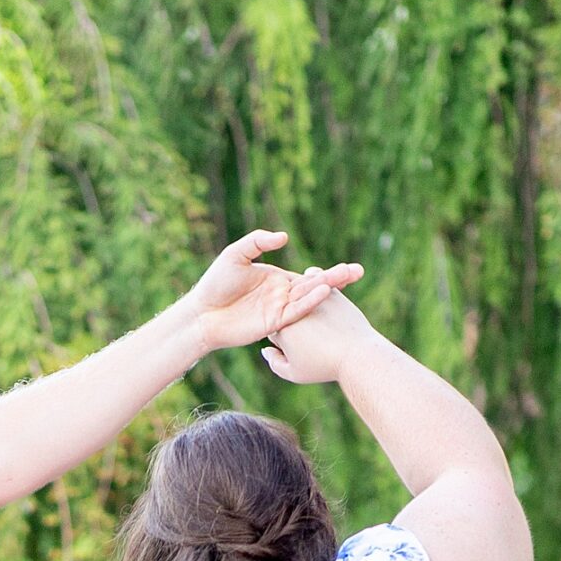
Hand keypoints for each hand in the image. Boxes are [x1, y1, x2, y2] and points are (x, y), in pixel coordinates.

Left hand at [188, 231, 363, 356]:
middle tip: (358, 271)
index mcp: (277, 281)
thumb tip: (285, 237)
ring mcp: (278, 310)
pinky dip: (308, 301)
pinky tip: (322, 292)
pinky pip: (294, 311)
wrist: (202, 313)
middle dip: (336, 279)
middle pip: (313, 286)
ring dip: (326, 289)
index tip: (348, 268)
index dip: (327, 273)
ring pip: (307, 298)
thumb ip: (258, 242)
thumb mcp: (236, 254)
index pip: (307, 276)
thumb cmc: (216, 283)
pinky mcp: (272, 322)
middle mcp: (281, 296)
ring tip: (344, 279)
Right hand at [261, 271, 374, 383]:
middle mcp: (292, 308)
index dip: (281, 339)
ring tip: (312, 313)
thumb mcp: (295, 373)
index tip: (293, 348)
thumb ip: (275, 363)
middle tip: (304, 331)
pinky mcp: (329, 290)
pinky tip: (321, 291)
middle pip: (283, 309)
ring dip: (301, 296)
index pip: (274, 330)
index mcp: (280, 329)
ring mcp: (311, 296)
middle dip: (289, 316)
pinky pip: (318, 281)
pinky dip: (317, 284)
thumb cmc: (324, 366)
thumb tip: (266, 350)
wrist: (356, 354)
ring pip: (300, 292)